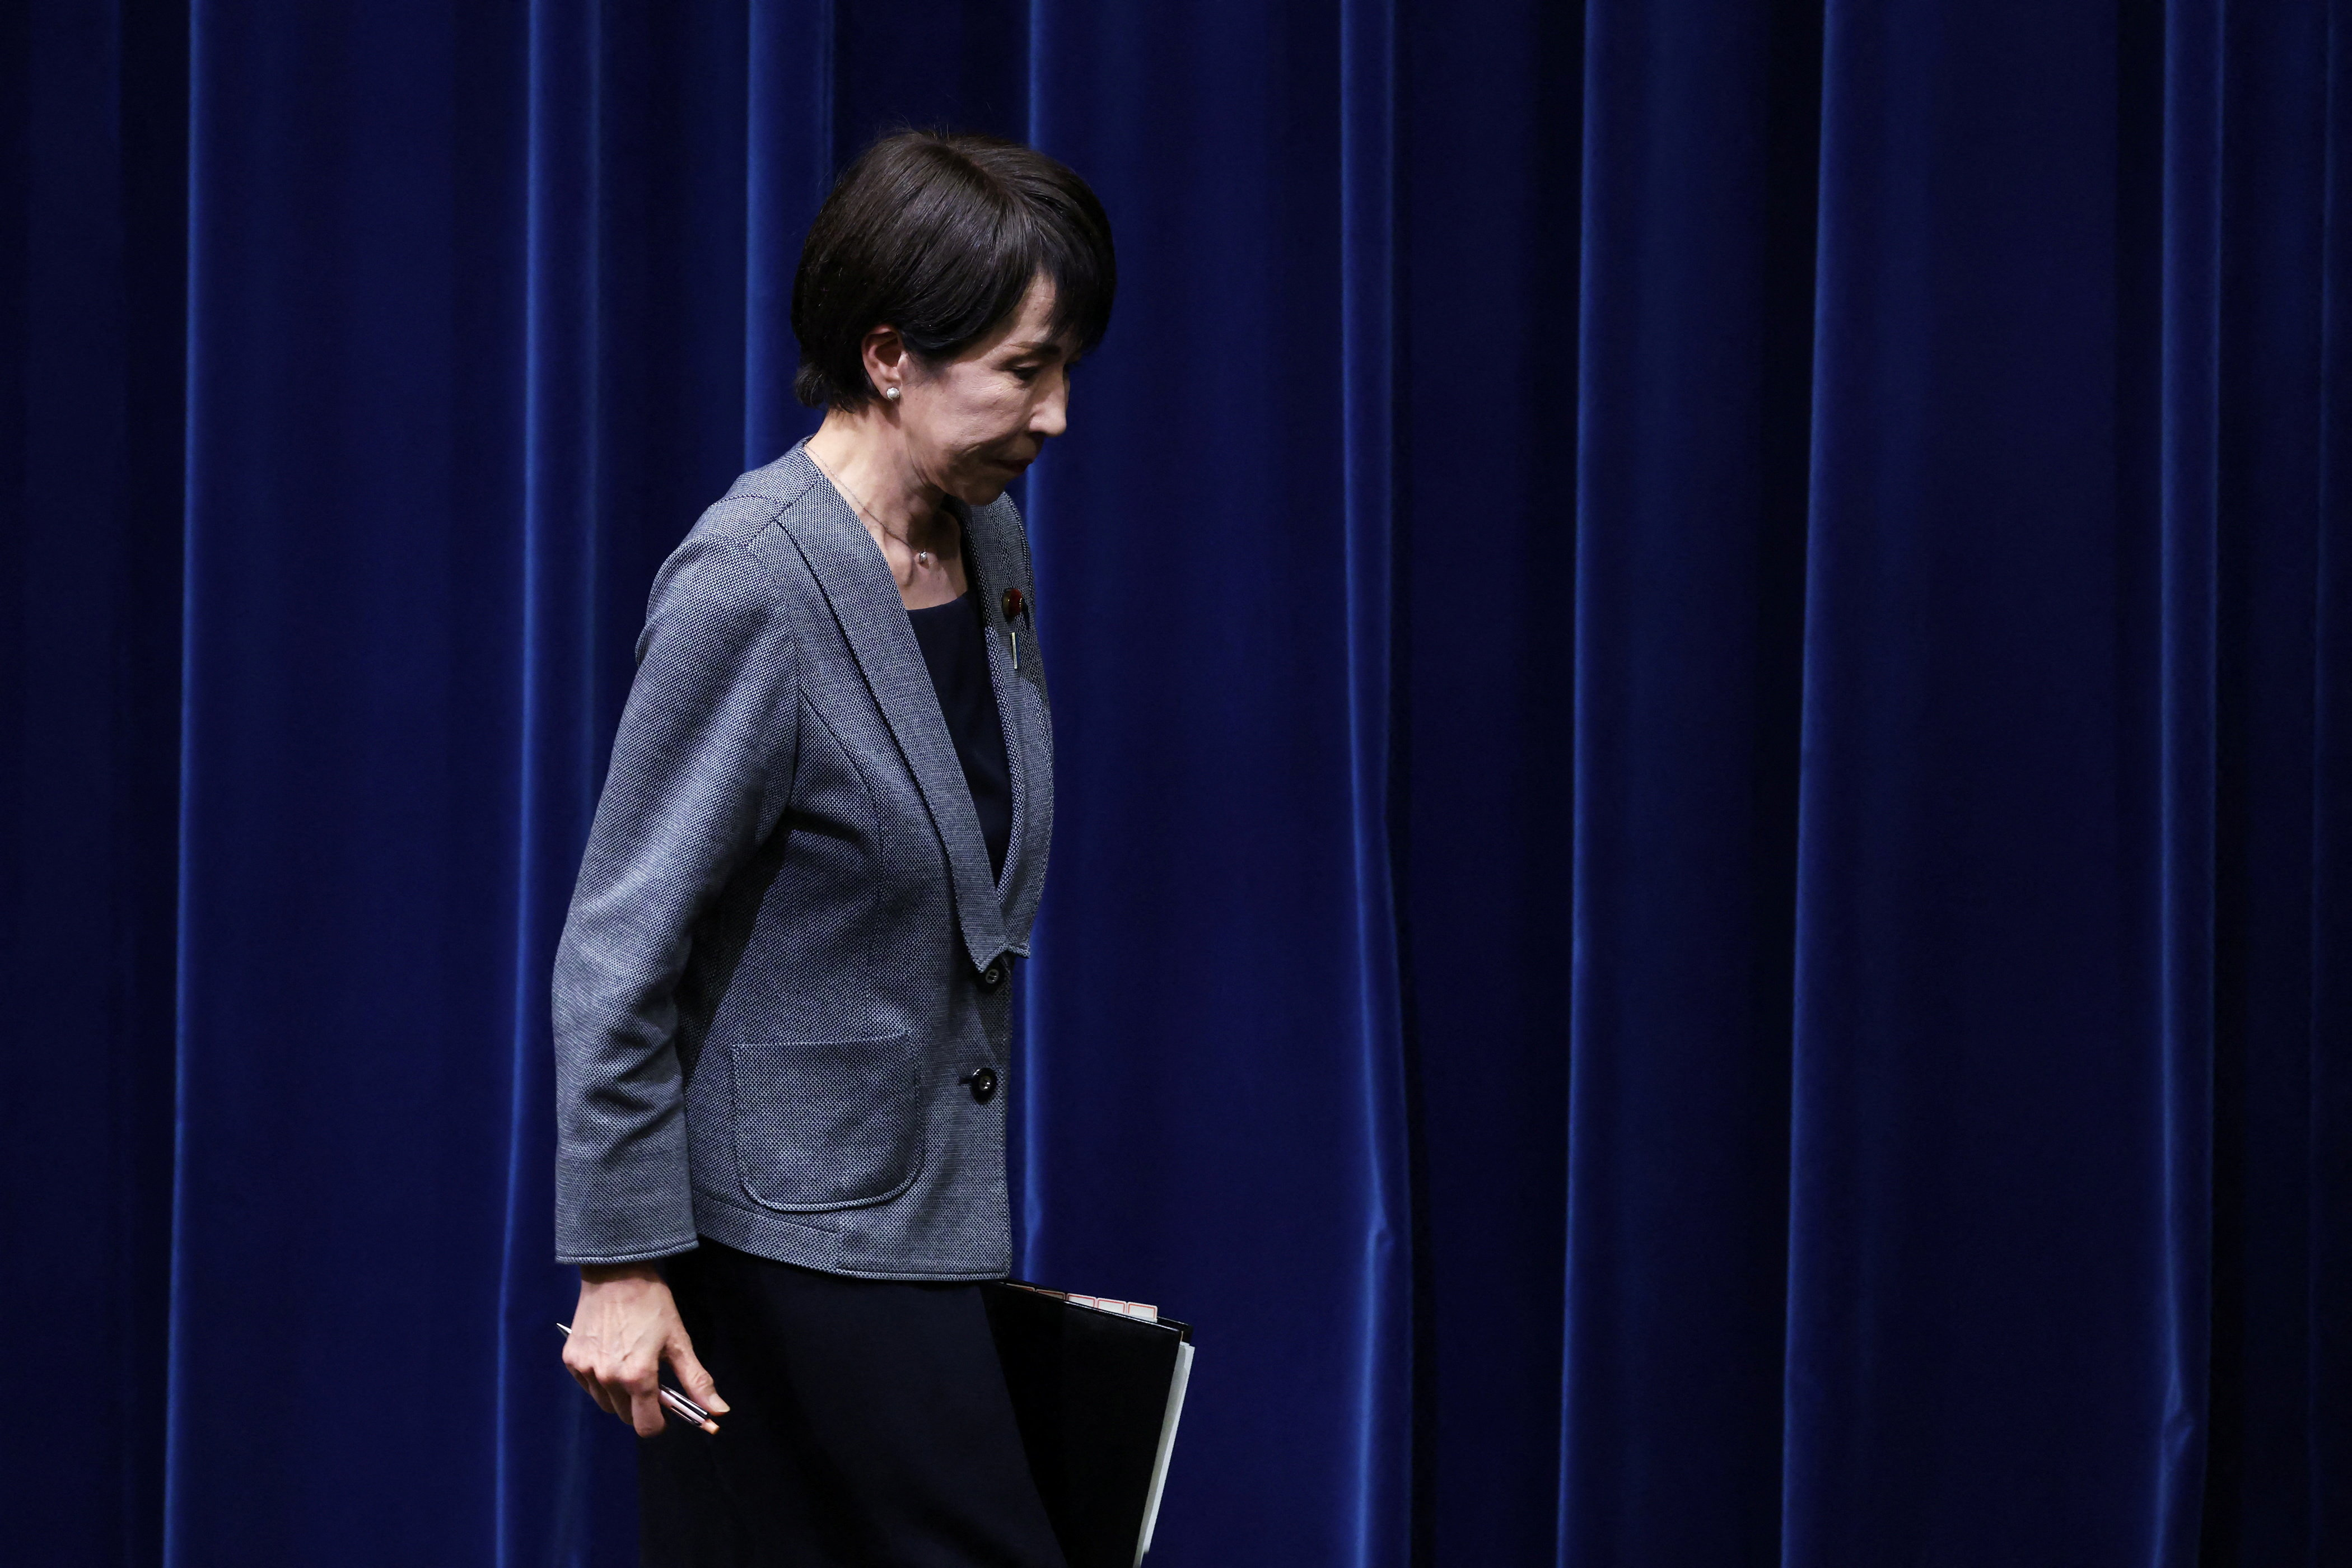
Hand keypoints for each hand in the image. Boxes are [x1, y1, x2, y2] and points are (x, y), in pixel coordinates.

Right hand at [563, 1262, 729, 1436]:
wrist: (616, 1272)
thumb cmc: (652, 1304)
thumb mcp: (679, 1341)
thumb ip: (696, 1380)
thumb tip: (719, 1412)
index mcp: (638, 1377)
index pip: (646, 1427)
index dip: (659, 1422)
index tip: (664, 1407)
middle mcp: (608, 1378)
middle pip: (626, 1417)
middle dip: (640, 1407)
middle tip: (649, 1379)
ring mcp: (586, 1370)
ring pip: (606, 1403)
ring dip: (619, 1395)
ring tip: (629, 1364)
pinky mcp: (571, 1360)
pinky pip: (588, 1385)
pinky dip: (600, 1381)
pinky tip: (610, 1356)